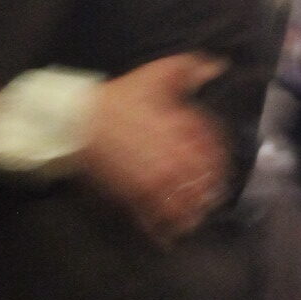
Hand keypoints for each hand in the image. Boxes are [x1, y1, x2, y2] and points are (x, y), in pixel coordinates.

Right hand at [79, 54, 228, 245]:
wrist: (78, 119)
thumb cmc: (120, 96)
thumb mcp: (156, 74)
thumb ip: (191, 68)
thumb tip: (219, 66)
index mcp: (183, 132)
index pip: (216, 149)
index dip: (222, 156)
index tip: (220, 159)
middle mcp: (174, 160)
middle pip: (206, 182)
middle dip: (212, 185)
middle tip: (214, 189)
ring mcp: (155, 183)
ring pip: (186, 206)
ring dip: (195, 211)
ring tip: (198, 212)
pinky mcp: (134, 198)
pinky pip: (158, 221)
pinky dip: (168, 231)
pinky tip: (174, 233)